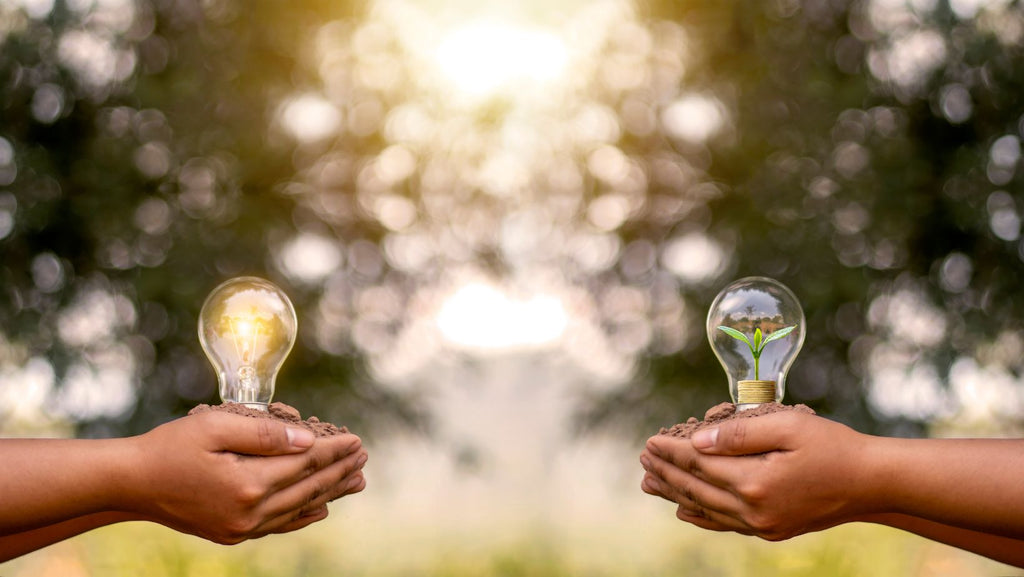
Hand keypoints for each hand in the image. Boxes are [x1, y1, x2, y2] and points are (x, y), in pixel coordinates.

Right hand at [123, 411, 367, 544]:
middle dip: (339, 470)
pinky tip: (320, 508)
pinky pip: (279, 525)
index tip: (356, 439)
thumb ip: (264, 433)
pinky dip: (304, 515)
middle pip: (308, 488)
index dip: (334, 450)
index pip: (305, 463)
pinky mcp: (233, 535)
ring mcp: (242, 528)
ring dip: (329, 493)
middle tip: (364, 457)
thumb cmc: (170, 446)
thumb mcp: (216, 426)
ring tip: (356, 481)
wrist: (131, 483)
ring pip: (299, 508)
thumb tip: (308, 441)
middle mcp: (250, 513)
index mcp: (248, 483)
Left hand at [639, 411, 871, 540]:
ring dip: (675, 493)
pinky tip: (685, 509)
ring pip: (706, 509)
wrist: (872, 483)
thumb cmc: (833, 446)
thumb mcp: (787, 427)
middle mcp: (754, 509)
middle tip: (643, 458)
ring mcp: (763, 525)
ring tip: (650, 482)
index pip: (699, 464)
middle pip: (696, 489)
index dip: (672, 451)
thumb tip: (697, 441)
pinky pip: (725, 524)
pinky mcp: (771, 530)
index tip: (649, 440)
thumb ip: (740, 433)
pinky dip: (701, 515)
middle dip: (667, 472)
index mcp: (755, 481)